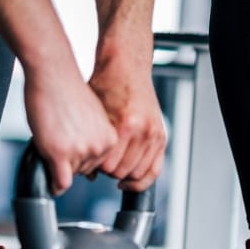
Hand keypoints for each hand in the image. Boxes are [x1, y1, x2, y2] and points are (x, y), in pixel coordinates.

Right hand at [23, 65, 117, 195]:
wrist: (54, 73)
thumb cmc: (69, 91)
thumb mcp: (93, 117)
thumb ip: (97, 139)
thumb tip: (95, 172)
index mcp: (112, 138)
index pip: (101, 163)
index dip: (84, 155)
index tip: (74, 143)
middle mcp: (101, 147)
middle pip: (86, 170)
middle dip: (72, 160)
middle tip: (60, 138)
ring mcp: (82, 151)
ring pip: (70, 174)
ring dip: (60, 164)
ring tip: (53, 138)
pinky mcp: (61, 154)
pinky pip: (61, 182)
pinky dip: (55, 185)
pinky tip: (50, 181)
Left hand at [89, 52, 166, 191]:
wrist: (127, 68)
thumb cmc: (107, 86)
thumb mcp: (93, 113)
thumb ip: (92, 143)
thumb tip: (88, 173)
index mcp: (126, 124)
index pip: (108, 166)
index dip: (94, 168)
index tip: (87, 163)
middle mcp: (144, 131)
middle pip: (122, 171)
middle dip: (107, 171)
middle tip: (98, 163)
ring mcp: (155, 135)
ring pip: (138, 173)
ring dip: (123, 174)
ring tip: (112, 166)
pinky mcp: (161, 137)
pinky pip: (154, 170)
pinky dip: (141, 179)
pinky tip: (129, 179)